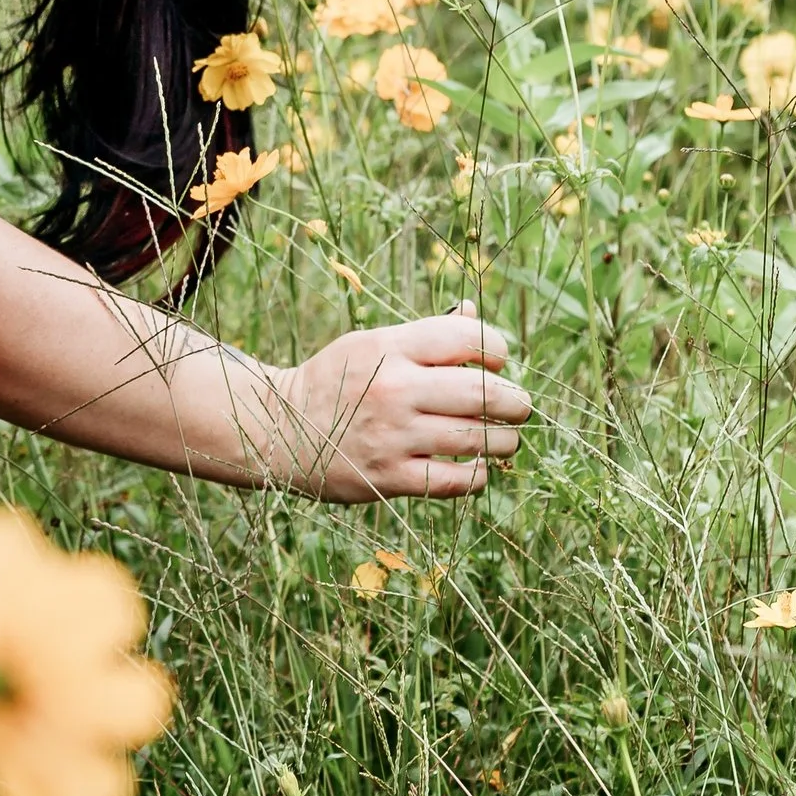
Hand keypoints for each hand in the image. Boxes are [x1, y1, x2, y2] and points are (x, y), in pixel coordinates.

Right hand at [269, 304, 528, 500]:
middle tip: (518, 407)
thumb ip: (425, 334)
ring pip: (479, 438)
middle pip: (485, 392)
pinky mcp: (390, 477)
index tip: (497, 363)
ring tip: (504, 439)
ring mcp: (393, 436)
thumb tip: (475, 315)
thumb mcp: (370, 344)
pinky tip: (477, 467)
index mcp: (390, 347)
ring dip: (505, 441)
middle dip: (515, 401)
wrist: (278, 430)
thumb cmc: (334, 382)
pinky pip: (457, 480)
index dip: (497, 350)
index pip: (470, 338)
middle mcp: (394, 389)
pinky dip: (479, 474)